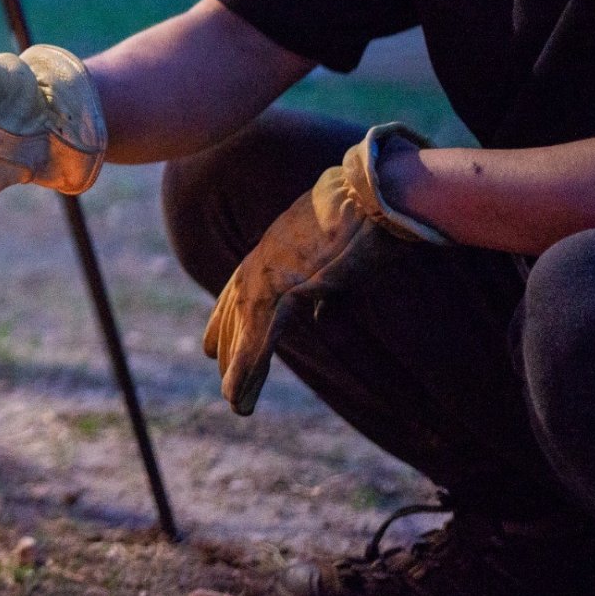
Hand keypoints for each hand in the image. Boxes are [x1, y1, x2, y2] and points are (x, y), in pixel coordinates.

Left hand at [204, 123, 447, 414]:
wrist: (380, 195)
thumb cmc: (371, 218)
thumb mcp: (340, 254)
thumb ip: (325, 287)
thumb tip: (319, 313)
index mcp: (279, 247)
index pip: (244, 285)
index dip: (229, 313)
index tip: (214, 339)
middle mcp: (267, 258)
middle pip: (239, 306)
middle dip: (228, 339)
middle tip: (219, 369)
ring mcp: (275, 271)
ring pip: (248, 326)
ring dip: (240, 365)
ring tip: (234, 400)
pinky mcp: (292, 286)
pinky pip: (264, 335)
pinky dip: (250, 366)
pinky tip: (239, 393)